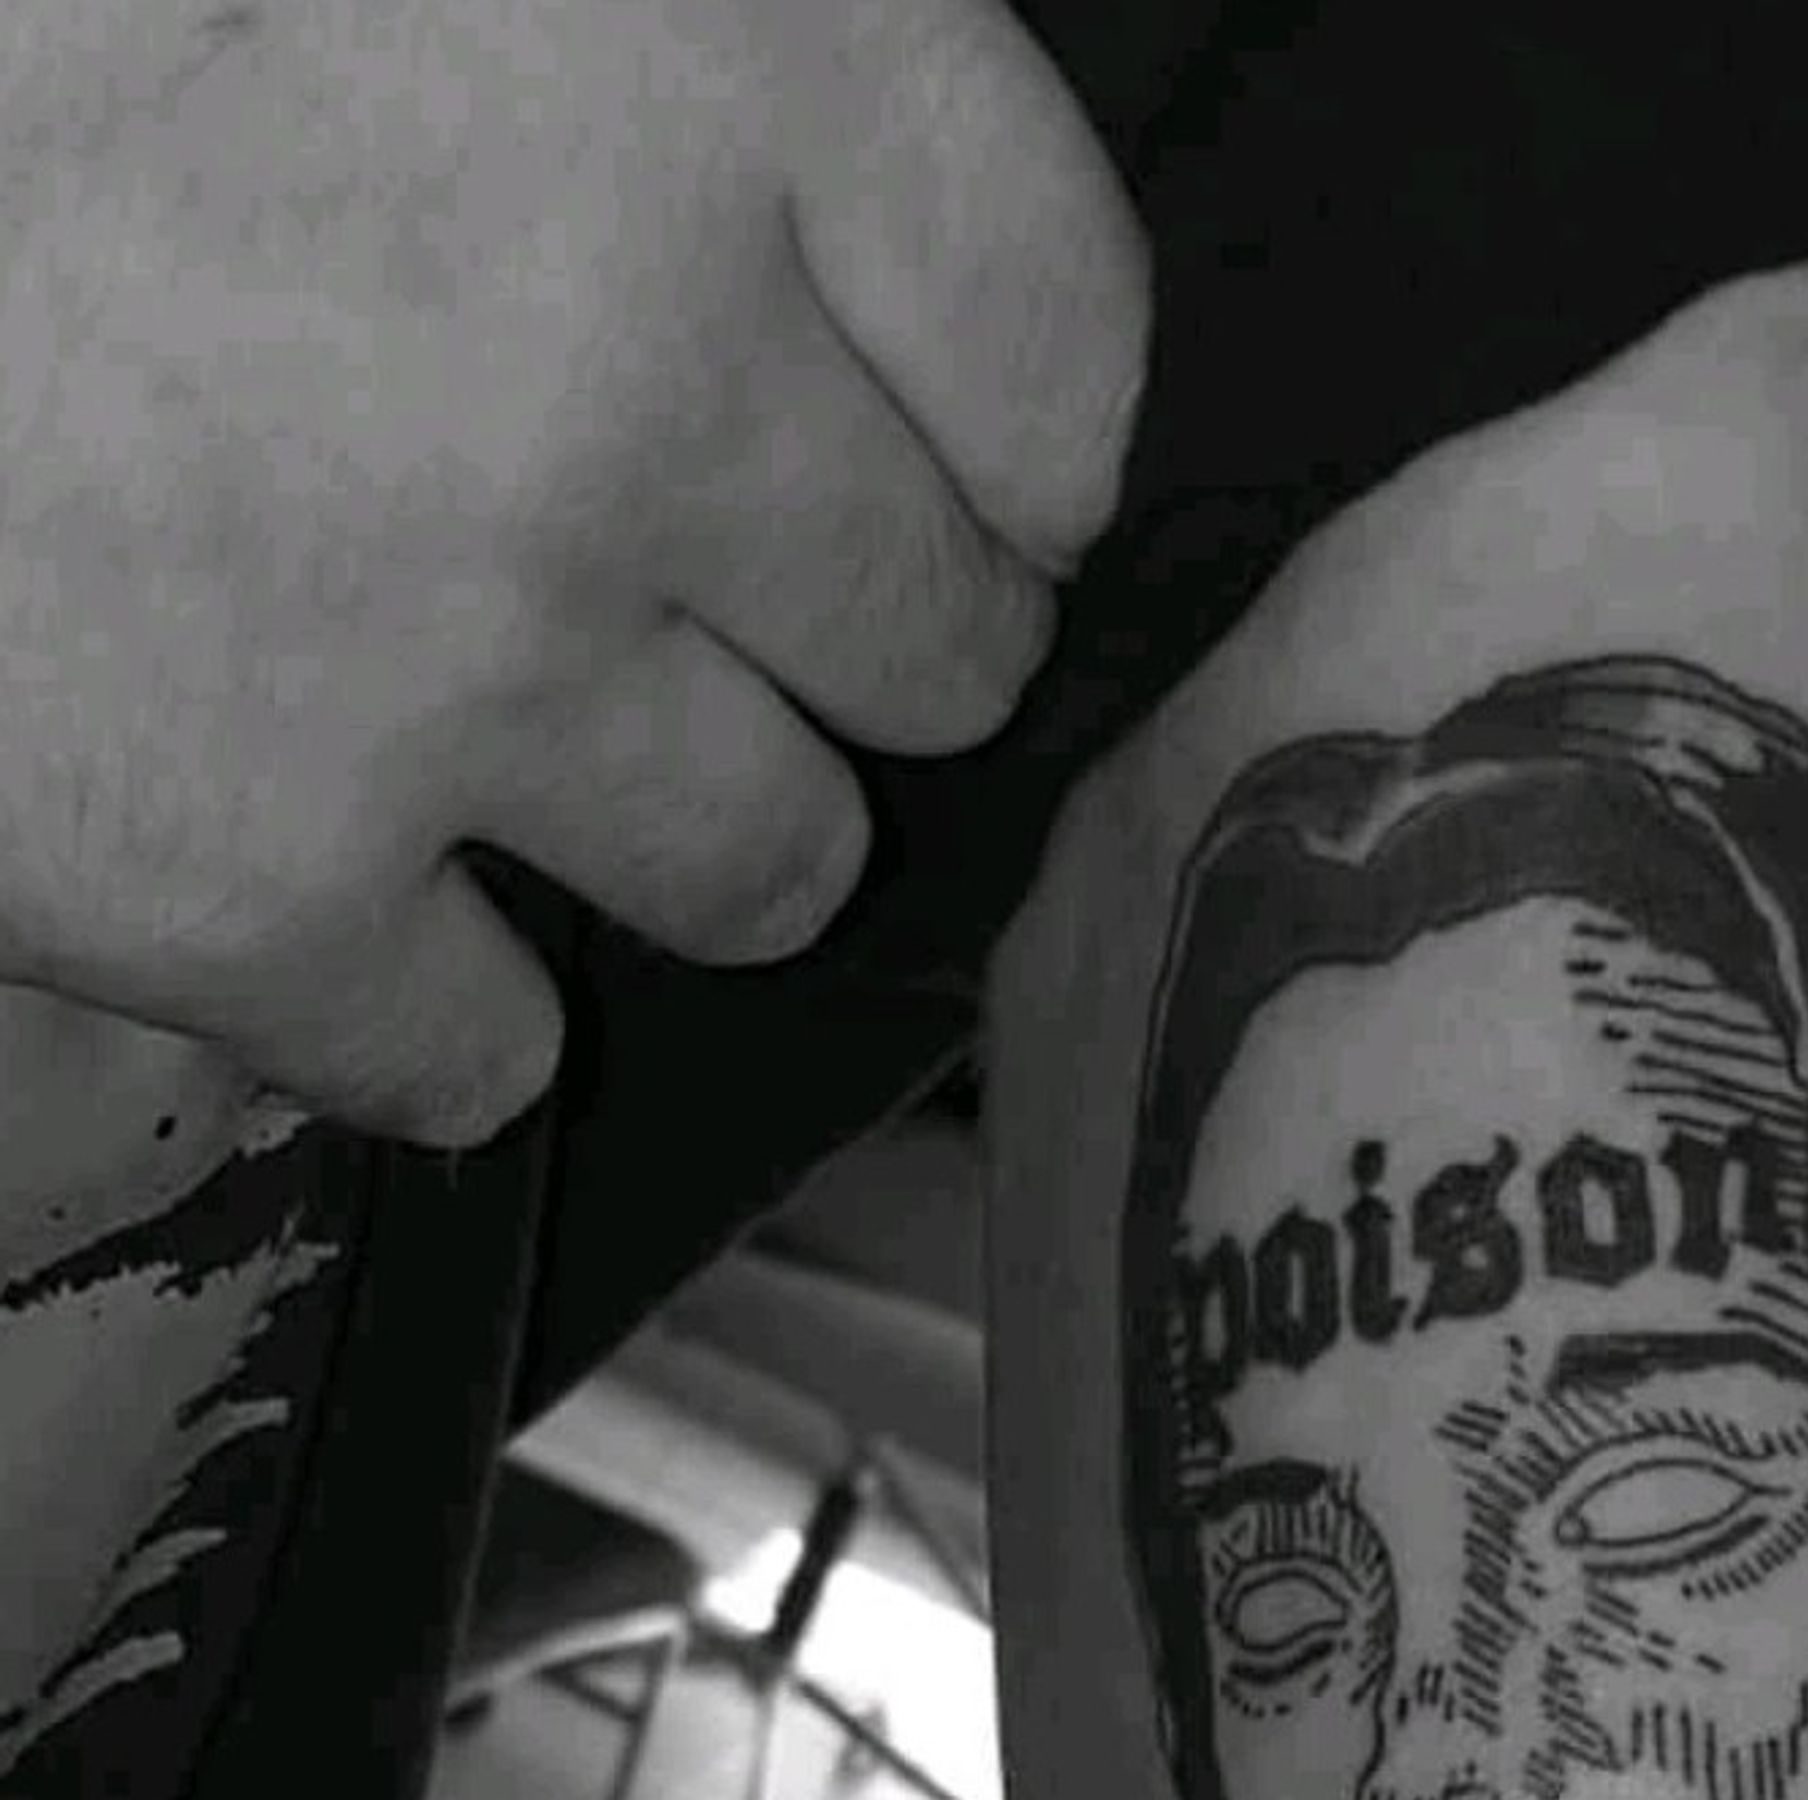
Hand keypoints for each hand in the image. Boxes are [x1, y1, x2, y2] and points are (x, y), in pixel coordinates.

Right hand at [0, 0, 1148, 1155]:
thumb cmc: (26, 32)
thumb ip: (643, 25)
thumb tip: (767, 157)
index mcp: (708, 17)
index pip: (1061, 341)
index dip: (1001, 430)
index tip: (919, 450)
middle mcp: (643, 357)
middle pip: (942, 638)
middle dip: (829, 630)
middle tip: (654, 566)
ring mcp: (471, 655)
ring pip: (768, 866)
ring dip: (663, 819)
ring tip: (465, 694)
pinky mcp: (272, 891)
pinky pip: (492, 1046)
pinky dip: (420, 992)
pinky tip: (304, 853)